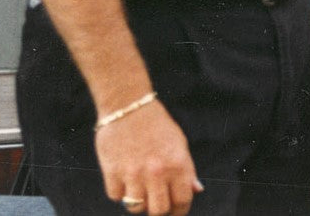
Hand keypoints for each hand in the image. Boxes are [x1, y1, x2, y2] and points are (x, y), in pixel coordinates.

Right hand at [96, 100, 202, 215]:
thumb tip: (197, 190)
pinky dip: (119, 191)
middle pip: (158, 211)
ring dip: (138, 202)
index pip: (182, 201)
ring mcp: (133, 173)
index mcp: (178, 164)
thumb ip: (187, 169)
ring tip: (138, 189)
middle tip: (155, 201)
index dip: (179, 210)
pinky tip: (123, 178)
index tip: (174, 210)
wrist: (128, 104)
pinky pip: (116, 196)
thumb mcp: (179, 143)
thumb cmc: (156, 124)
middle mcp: (157, 172)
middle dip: (158, 209)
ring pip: (136, 207)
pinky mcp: (112, 171)